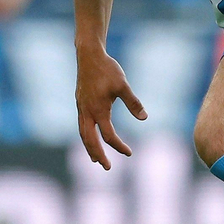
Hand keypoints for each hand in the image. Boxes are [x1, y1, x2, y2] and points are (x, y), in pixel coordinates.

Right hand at [75, 46, 146, 169]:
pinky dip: (85, 136)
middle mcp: (87, 112)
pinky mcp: (79, 104)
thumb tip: (144, 118)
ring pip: (83, 134)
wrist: (88, 56)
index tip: (129, 152)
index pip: (109, 135)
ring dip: (89, 147)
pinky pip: (81, 125)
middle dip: (99, 154)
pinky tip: (90, 138)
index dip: (119, 146)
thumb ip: (133, 103)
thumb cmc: (107, 69)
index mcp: (99, 110)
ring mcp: (81, 108)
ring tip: (95, 159)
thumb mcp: (123, 85)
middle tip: (107, 168)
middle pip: (91, 140)